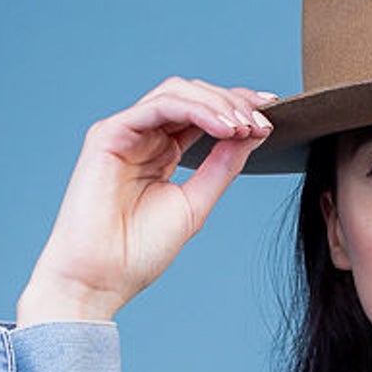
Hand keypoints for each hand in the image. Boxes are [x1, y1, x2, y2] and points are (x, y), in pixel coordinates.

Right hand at [16, 76, 277, 324]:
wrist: (100, 278)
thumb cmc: (138, 251)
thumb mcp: (195, 205)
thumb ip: (221, 168)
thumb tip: (252, 134)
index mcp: (162, 153)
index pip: (203, 116)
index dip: (237, 110)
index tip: (271, 117)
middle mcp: (144, 137)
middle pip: (193, 97)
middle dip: (233, 103)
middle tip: (263, 120)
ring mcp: (126, 132)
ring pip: (177, 93)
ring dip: (218, 104)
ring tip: (245, 125)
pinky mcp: (109, 133)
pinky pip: (159, 106)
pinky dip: (195, 110)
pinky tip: (223, 127)